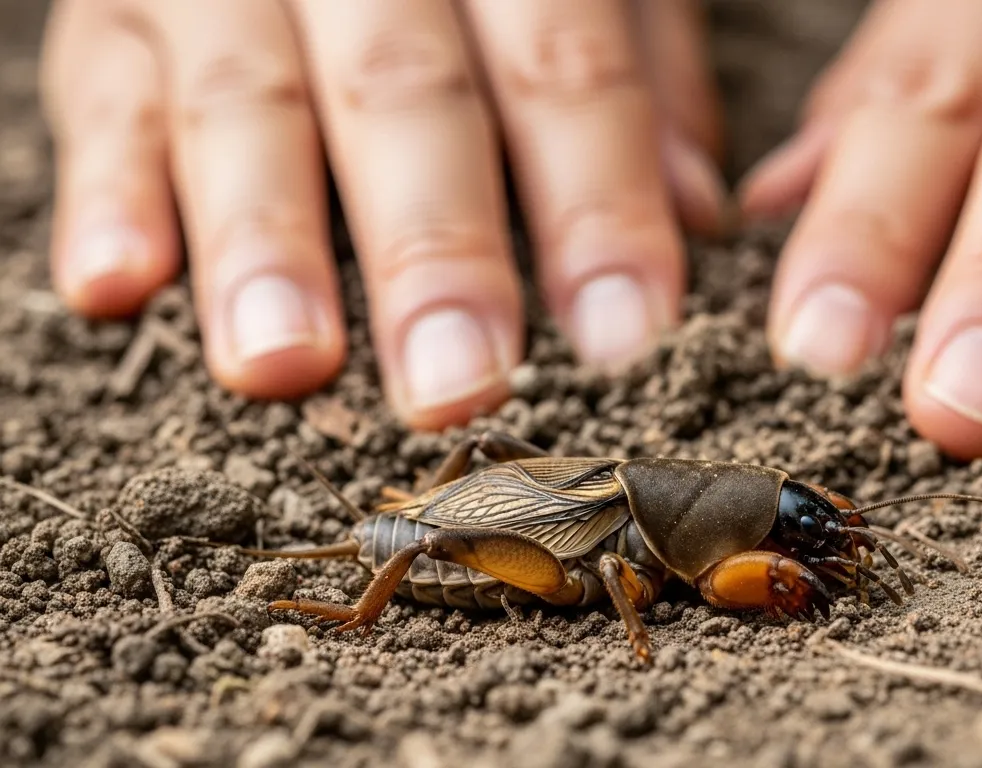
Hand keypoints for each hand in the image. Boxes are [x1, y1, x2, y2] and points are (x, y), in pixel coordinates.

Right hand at [40, 0, 725, 428]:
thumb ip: (640, 76)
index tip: (625, 336)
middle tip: (458, 384)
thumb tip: (696, 214)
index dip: (596, 202)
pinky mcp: (116, 16)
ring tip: (285, 363)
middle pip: (406, 95)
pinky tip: (115, 287)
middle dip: (433, 247)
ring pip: (246, 102)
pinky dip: (108, 189)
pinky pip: (103, 95)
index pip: (564, 70)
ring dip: (264, 239)